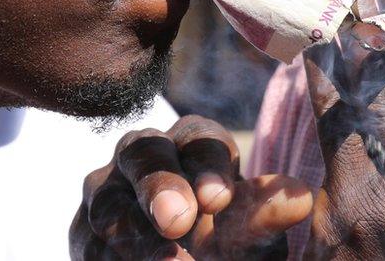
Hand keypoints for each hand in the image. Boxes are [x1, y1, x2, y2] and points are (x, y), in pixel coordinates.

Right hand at [70, 115, 312, 259]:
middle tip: (179, 221)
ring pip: (110, 204)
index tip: (220, 199)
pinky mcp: (82, 233)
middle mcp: (142, 152)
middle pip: (143, 155)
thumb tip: (302, 197)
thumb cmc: (228, 240)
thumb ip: (266, 215)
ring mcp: (105, 190)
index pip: (198, 139)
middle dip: (159, 187)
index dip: (206, 166)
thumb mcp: (250, 231)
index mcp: (192, 141)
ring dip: (136, 237)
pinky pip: (90, 245)